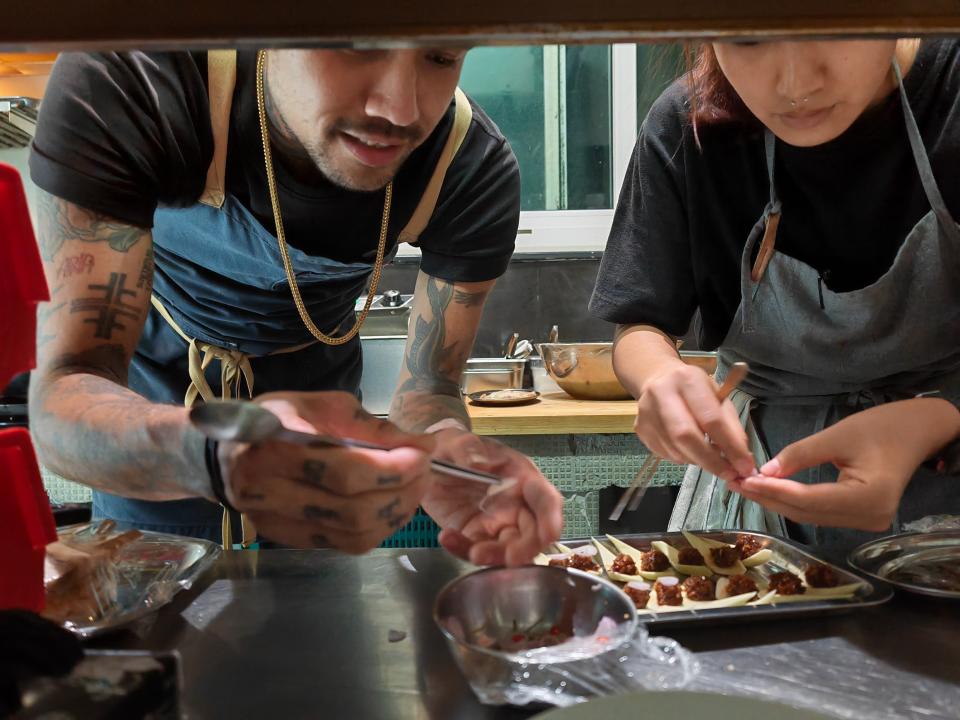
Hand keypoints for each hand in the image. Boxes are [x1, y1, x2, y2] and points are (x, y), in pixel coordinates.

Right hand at [219, 391, 434, 551]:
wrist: (223, 454)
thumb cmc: (276, 419)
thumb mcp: (320, 405)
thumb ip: (369, 427)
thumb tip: (419, 444)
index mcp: (274, 446)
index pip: (344, 470)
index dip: (392, 468)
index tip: (422, 453)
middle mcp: (269, 490)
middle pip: (351, 508)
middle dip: (401, 492)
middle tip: (426, 472)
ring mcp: (275, 522)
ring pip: (351, 534)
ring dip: (395, 515)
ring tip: (415, 490)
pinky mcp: (286, 540)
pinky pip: (343, 546)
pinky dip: (377, 530)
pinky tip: (392, 509)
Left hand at [420, 429, 563, 565]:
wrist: (431, 463)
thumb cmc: (454, 447)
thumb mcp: (458, 440)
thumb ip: (467, 448)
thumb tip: (477, 462)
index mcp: (521, 478)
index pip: (545, 499)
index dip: (551, 517)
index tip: (550, 534)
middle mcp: (516, 505)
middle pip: (532, 533)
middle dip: (525, 549)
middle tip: (509, 558)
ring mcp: (497, 523)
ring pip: (507, 549)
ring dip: (495, 557)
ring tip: (474, 553)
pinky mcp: (475, 536)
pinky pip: (475, 550)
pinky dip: (462, 550)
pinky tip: (446, 538)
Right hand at [635, 362, 754, 479]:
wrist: (658, 378)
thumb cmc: (695, 389)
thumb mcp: (719, 398)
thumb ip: (731, 426)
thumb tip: (742, 460)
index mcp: (687, 380)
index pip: (710, 418)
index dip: (730, 446)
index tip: (744, 466)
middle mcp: (661, 393)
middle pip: (685, 436)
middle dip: (711, 460)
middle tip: (728, 474)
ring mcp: (646, 412)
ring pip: (675, 449)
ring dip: (698, 460)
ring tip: (710, 458)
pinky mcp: (640, 428)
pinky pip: (665, 454)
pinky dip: (684, 458)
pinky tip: (690, 449)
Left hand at [728, 398, 959, 530]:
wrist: (915, 432)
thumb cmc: (881, 427)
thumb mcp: (837, 435)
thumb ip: (800, 454)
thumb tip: (764, 470)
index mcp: (870, 497)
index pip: (809, 500)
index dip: (774, 490)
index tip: (744, 479)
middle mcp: (870, 517)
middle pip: (807, 513)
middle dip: (770, 497)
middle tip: (735, 482)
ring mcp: (867, 522)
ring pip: (810, 515)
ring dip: (777, 501)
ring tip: (746, 485)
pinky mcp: (860, 518)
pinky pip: (819, 512)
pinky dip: (793, 501)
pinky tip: (770, 489)